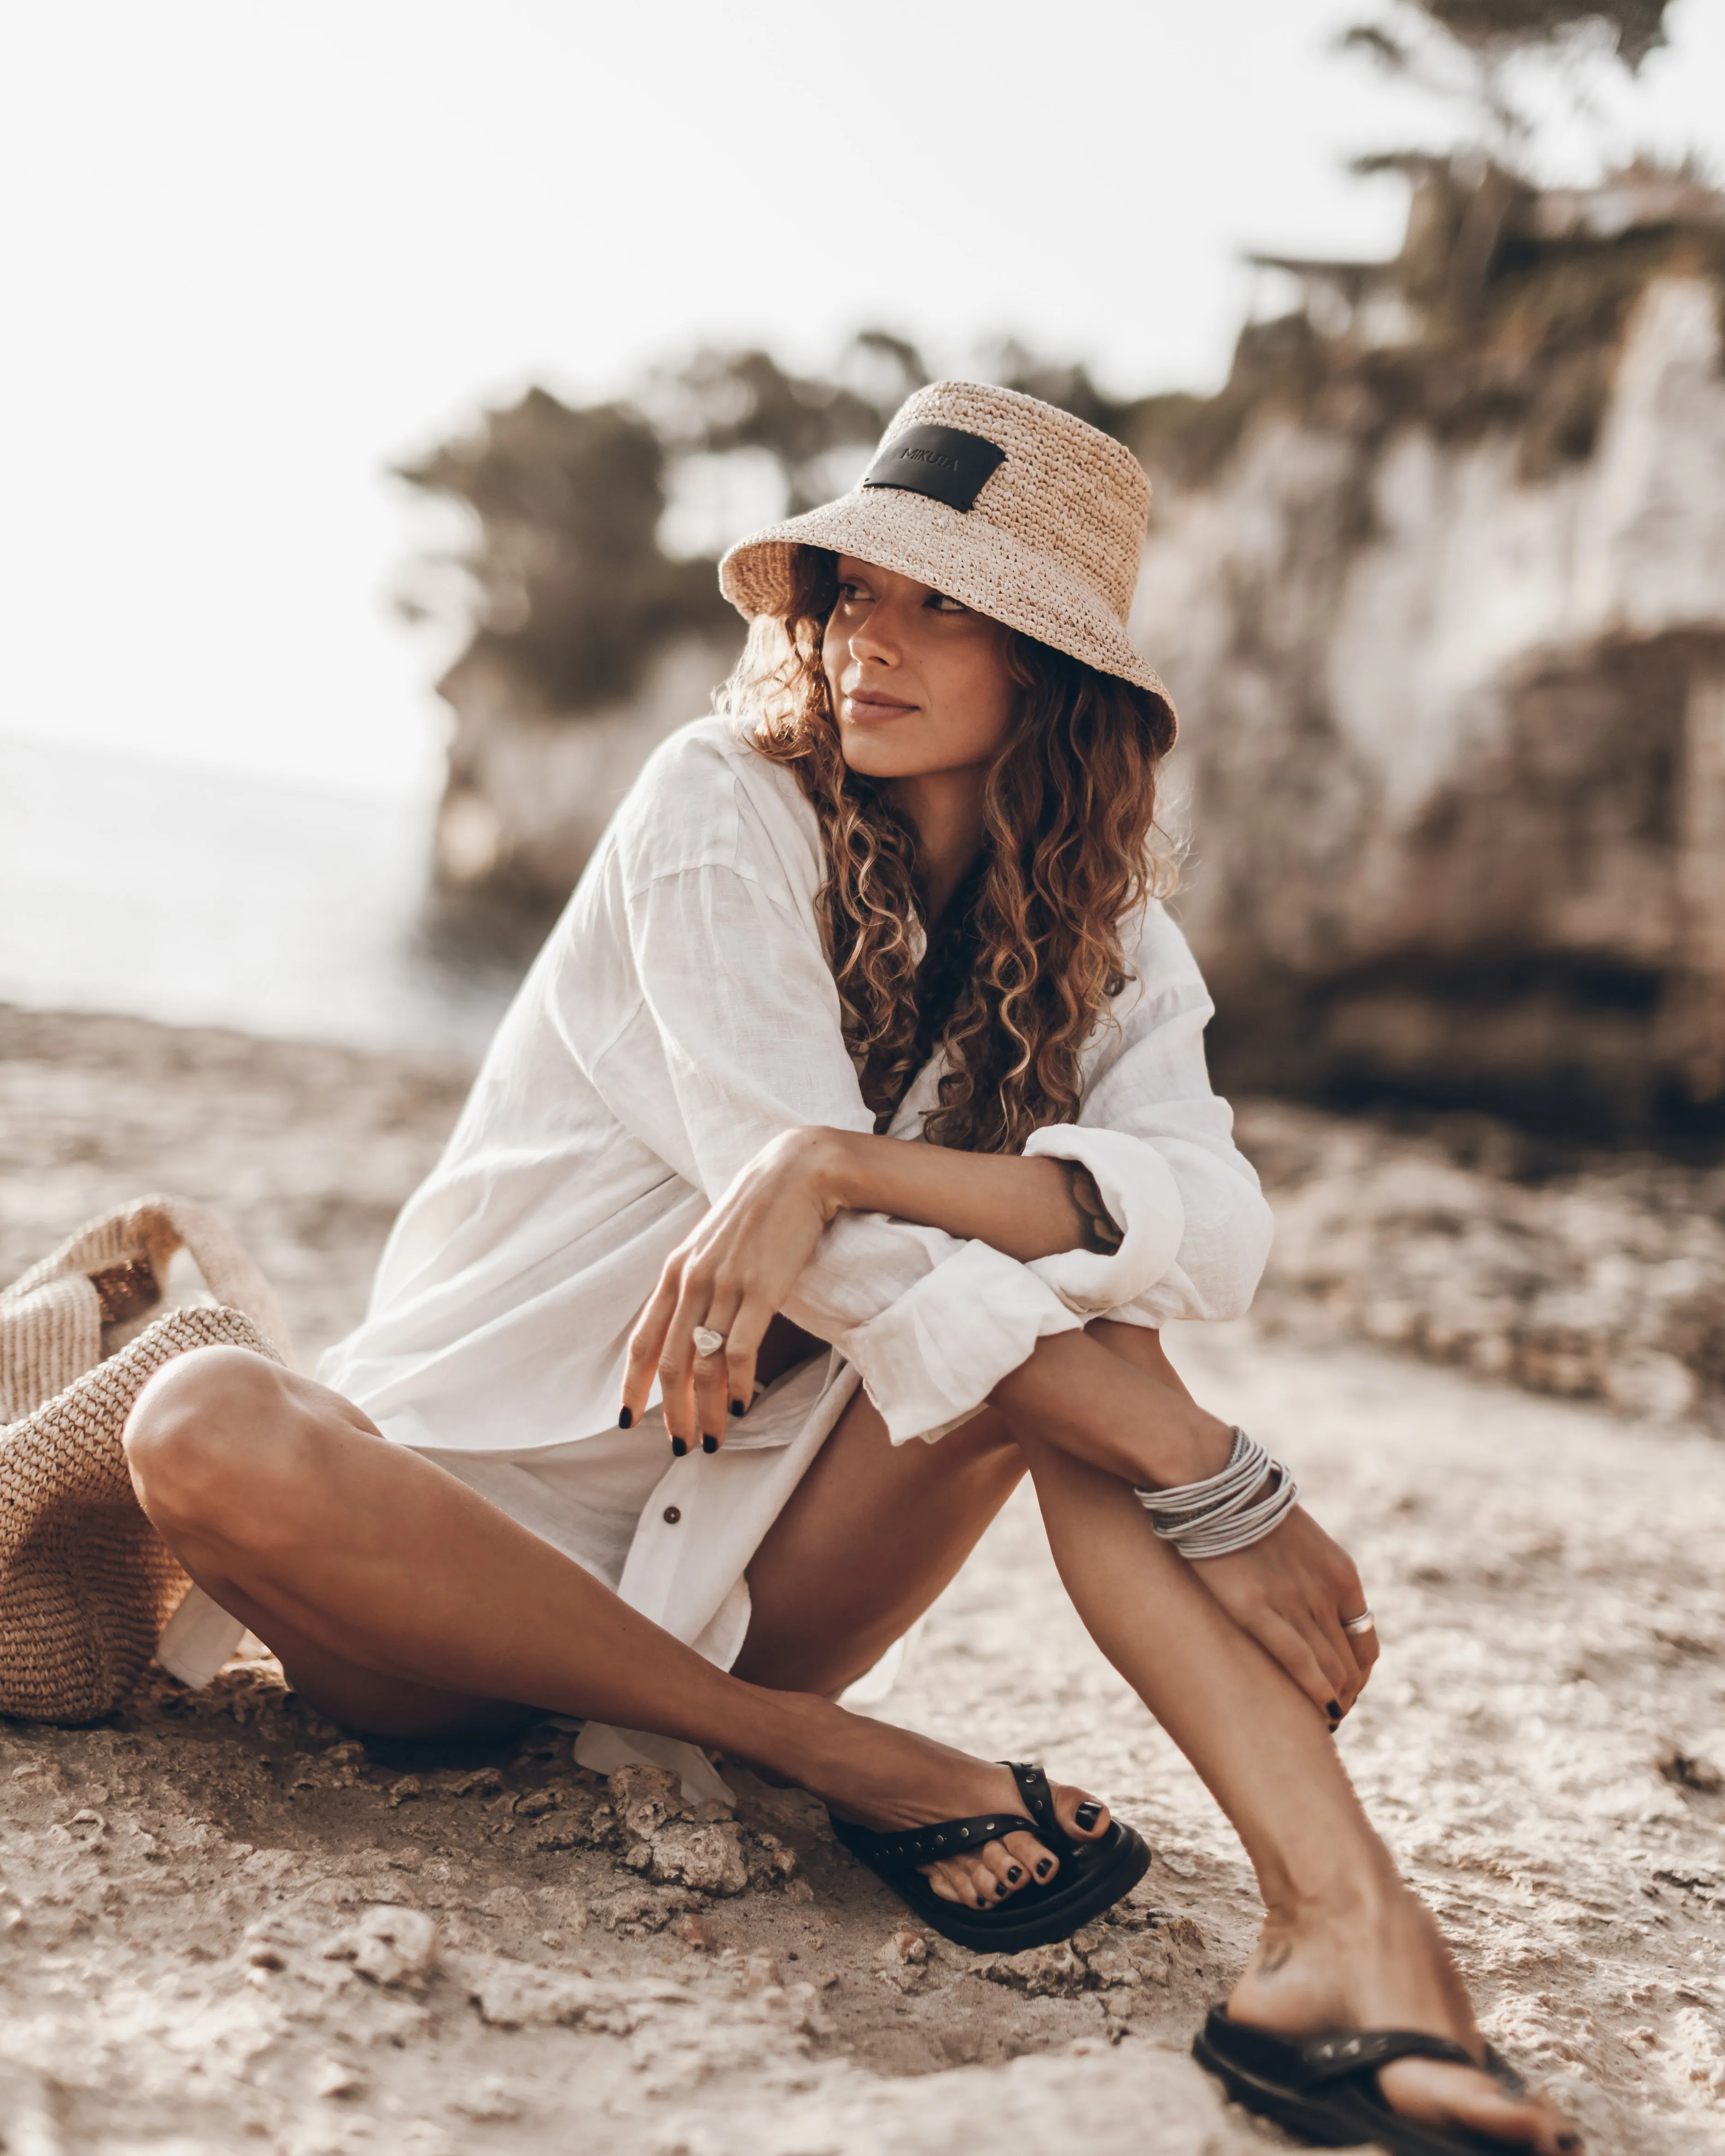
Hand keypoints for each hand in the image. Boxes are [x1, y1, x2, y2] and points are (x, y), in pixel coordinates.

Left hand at [621, 1129, 836, 1452]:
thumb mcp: (710, 1245)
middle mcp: (692, 1280)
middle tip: (680, 1445)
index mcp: (674, 1272)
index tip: (629, 1421)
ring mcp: (726, 1284)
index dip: (633, 1386)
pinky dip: (738, 1382)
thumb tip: (687, 1329)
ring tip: (713, 1439)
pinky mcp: (761, 1288)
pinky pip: (742, 1348)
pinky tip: (740, 1404)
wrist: (797, 1173)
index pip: (642, 1341)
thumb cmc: (756, 1212)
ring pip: (705, 1362)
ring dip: (706, 1409)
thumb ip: (693, 1284)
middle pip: (671, 1361)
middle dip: (672, 1411)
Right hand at [1190, 1504, 1379, 1725]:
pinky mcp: (1256, 1607)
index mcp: (1341, 1573)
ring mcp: (1293, 1599)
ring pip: (1330, 1668)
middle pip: (1350, 1662)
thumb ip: (1310, 1574)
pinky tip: (1320, 1711)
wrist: (1212, 1480)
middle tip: (1331, 1713)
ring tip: (1324, 1720)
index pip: (1365, 1642)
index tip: (1344, 1690)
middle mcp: (1325, 1590)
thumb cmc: (1247, 1507)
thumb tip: (1308, 1602)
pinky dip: (1315, 1692)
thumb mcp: (1299, 1541)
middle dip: (1346, 1694)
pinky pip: (1299, 1662)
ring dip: (1333, 1700)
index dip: (1358, 1674)